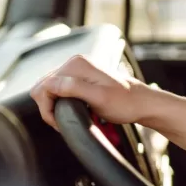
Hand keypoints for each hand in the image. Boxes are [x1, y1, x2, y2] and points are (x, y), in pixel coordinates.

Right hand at [30, 54, 146, 128]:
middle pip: (43, 87)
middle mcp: (74, 62)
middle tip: (64, 122)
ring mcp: (77, 69)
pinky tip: (73, 110)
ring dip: (55, 106)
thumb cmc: (125, 103)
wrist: (141, 103)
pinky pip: (59, 90)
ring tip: (69, 117)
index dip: (47, 108)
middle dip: (49, 107)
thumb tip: (51, 84)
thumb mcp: (99, 98)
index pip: (44, 86)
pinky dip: (61, 102)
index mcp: (76, 64)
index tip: (60, 122)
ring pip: (49, 89)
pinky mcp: (80, 77)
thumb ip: (73, 88)